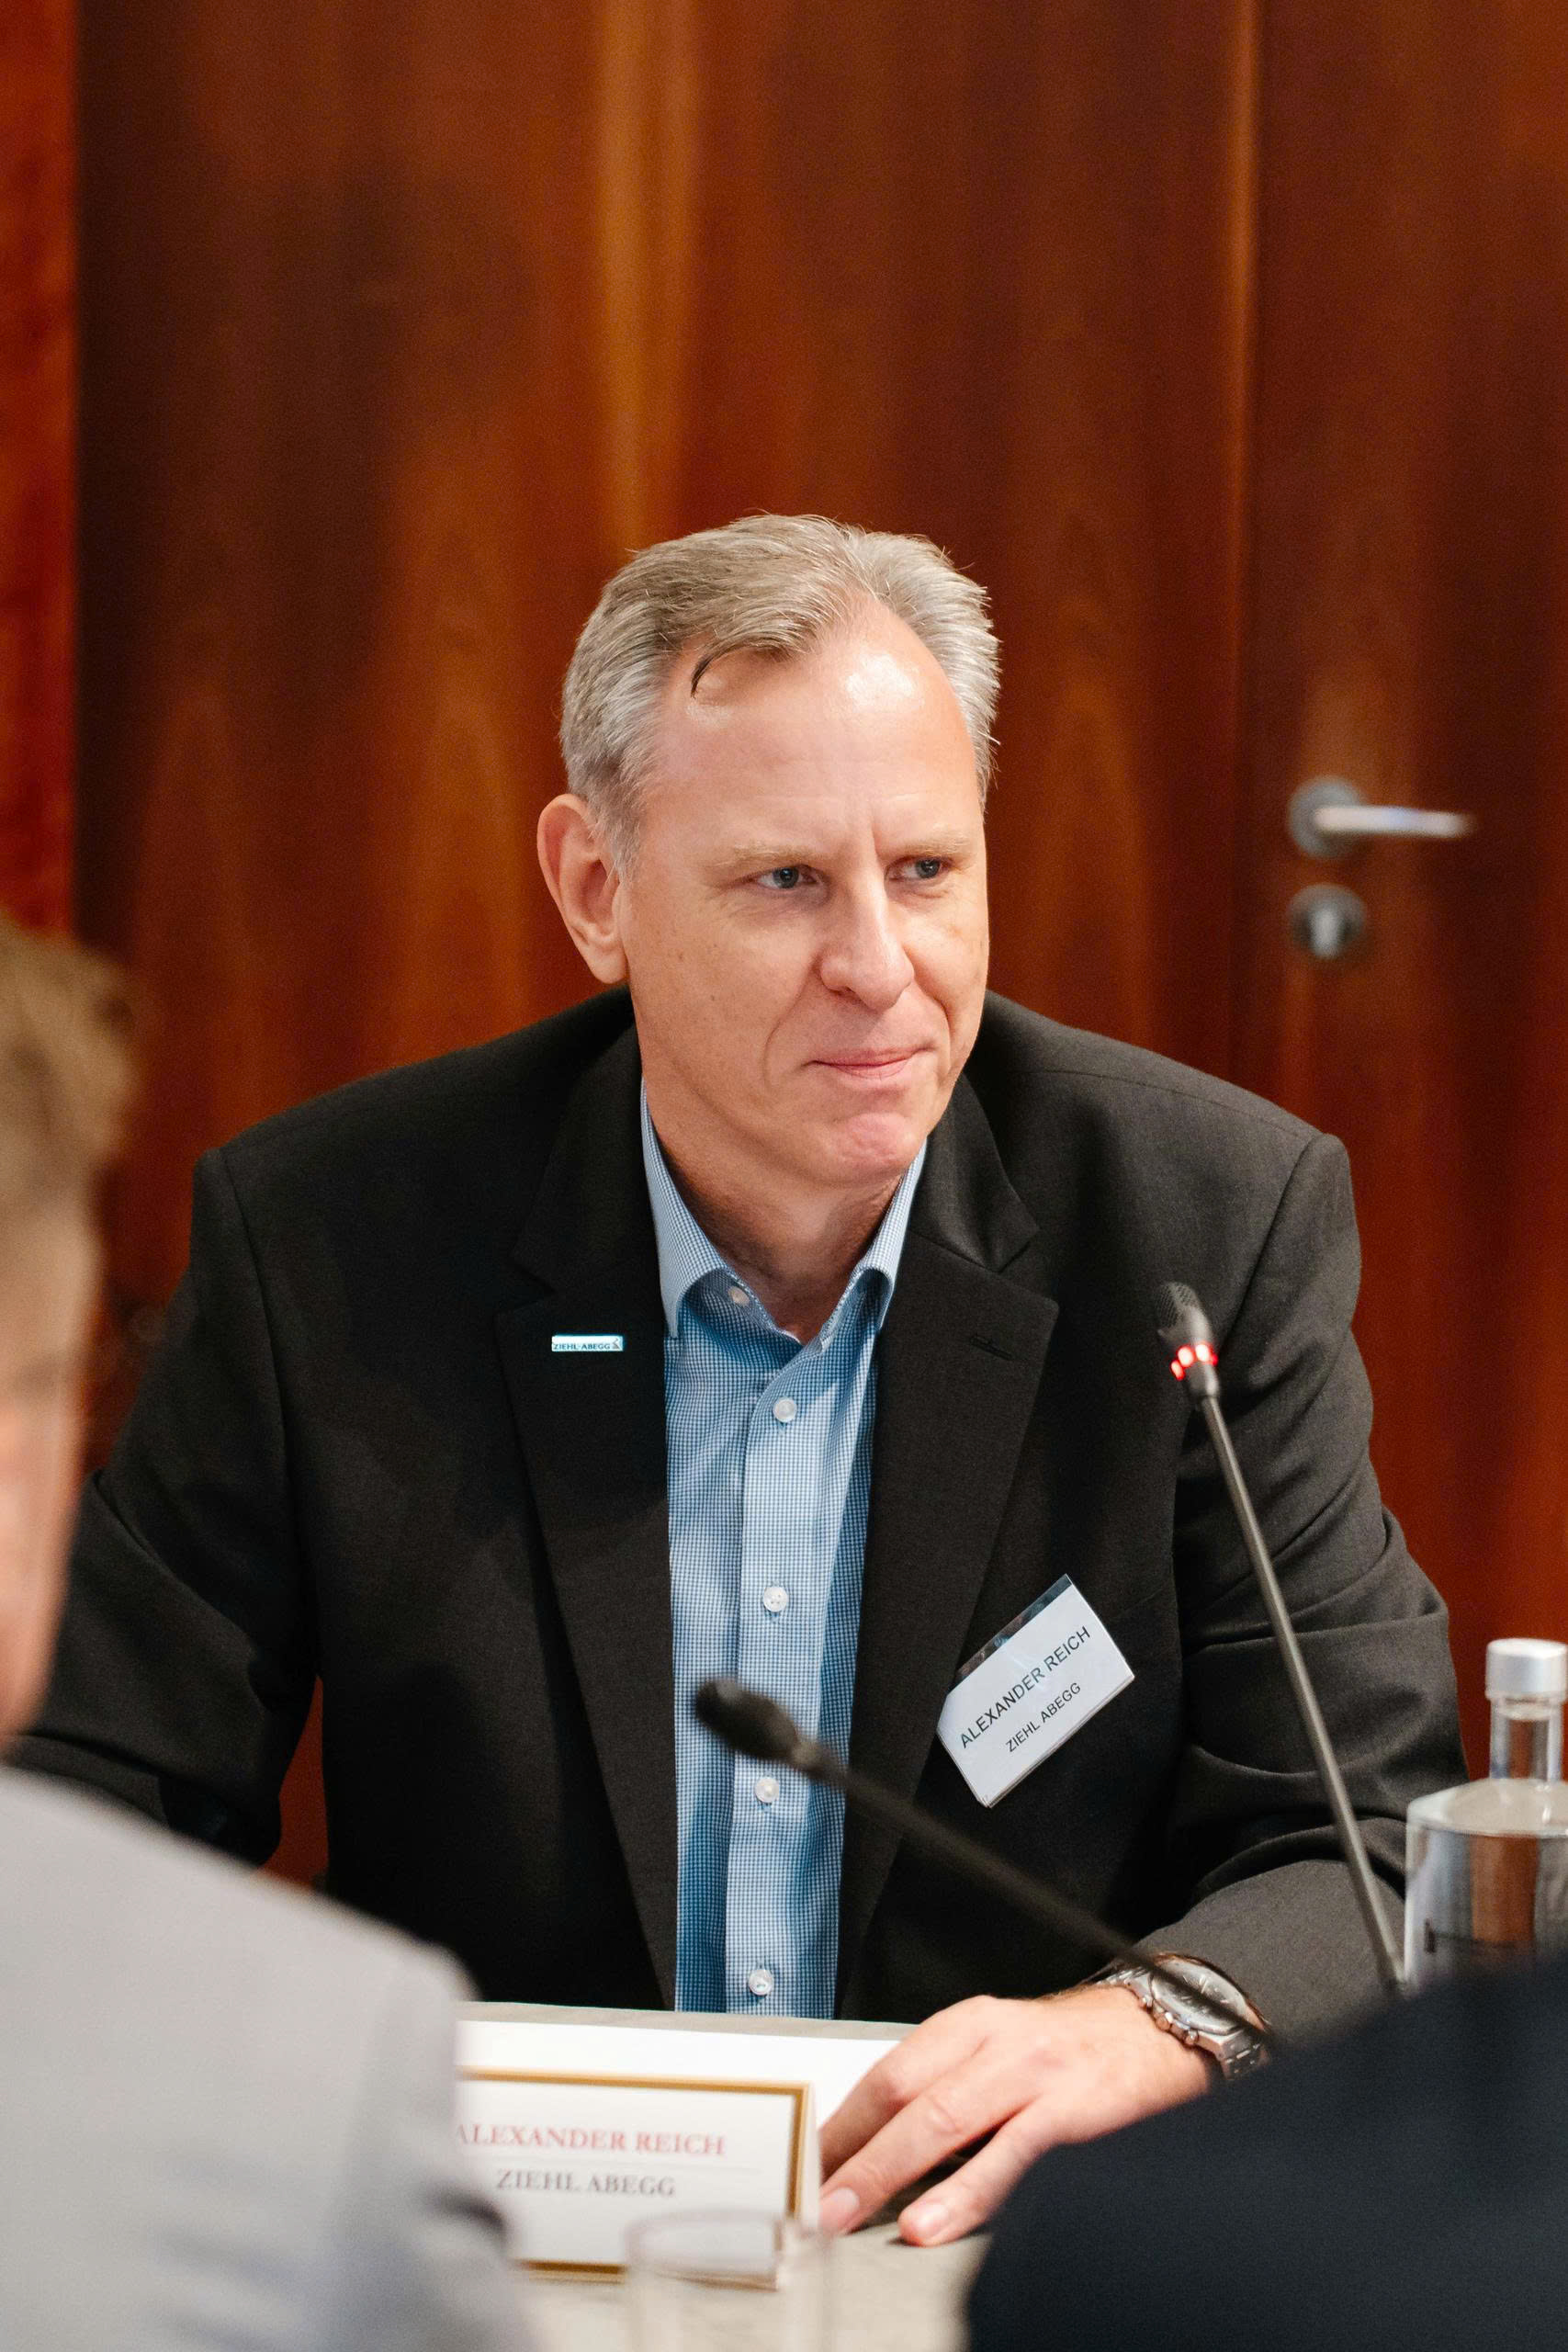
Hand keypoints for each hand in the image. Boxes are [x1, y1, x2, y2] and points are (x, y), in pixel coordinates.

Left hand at [817, 1987, 1210, 2245]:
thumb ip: (949, 2087)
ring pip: (950, 2122)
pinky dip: (969, 2192)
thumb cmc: (1072, 2051)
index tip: (811, 2166)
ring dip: (894, 2173)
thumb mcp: (1002, 2049)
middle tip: (819, 2202)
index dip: (844, 2124)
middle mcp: (999, 2043)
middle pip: (910, 2099)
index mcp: (972, 2024)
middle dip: (857, 2156)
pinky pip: (1015, 2157)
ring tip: (856, 2212)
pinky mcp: (1079, 2113)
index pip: (889, 2074)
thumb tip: (878, 2152)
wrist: (1163, 2030)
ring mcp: (1038, 2076)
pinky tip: (938, 2219)